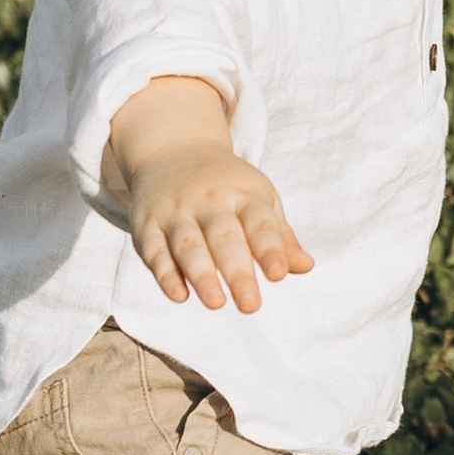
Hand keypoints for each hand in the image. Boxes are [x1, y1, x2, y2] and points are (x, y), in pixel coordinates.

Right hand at [108, 76, 313, 313]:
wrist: (175, 149)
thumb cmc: (228, 186)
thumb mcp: (260, 200)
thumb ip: (280, 237)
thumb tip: (306, 266)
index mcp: (244, 195)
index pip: (260, 224)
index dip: (270, 249)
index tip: (278, 275)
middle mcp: (210, 202)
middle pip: (224, 238)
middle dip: (237, 272)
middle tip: (250, 305)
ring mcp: (177, 212)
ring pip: (188, 245)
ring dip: (201, 275)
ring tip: (216, 303)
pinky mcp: (148, 224)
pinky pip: (155, 250)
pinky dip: (165, 274)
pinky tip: (179, 296)